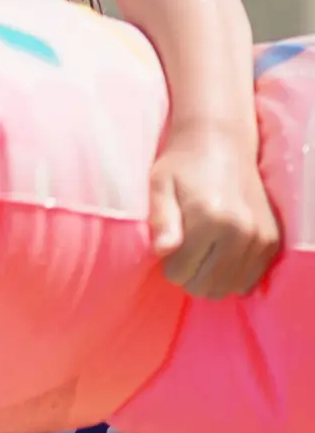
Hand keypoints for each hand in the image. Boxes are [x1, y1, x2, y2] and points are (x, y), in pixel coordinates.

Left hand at [148, 126, 280, 297]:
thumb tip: (162, 252)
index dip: (166, 263)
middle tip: (183, 248)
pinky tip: (220, 254)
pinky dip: (232, 274)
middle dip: (187, 274)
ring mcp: (261, 238)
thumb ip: (161, 220)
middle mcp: (241, 232)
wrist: (222, 144)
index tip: (167, 245)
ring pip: (228, 288)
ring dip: (209, 277)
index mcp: (210, 219)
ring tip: (201, 250)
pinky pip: (249, 280)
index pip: (179, 273)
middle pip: (205, 287)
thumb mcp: (160, 186)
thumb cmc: (182, 165)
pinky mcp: (273, 241)